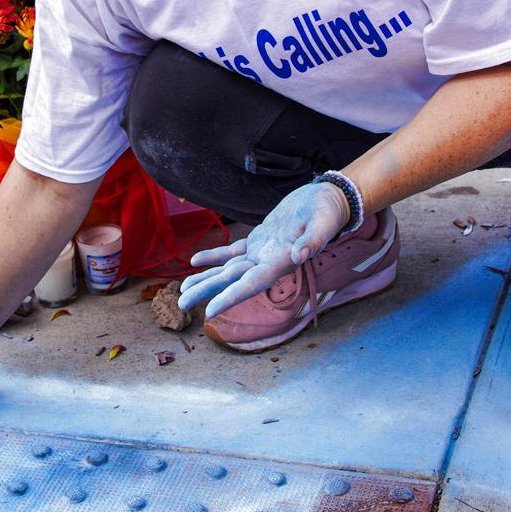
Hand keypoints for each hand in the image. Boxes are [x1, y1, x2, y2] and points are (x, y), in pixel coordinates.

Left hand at [177, 178, 353, 319]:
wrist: (329, 200)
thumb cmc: (327, 211)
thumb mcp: (323, 223)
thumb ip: (313, 240)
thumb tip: (300, 255)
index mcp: (281, 261)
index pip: (252, 284)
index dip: (231, 297)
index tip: (210, 310)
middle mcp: (269, 262)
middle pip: (233, 281)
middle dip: (207, 292)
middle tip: (181, 304)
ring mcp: (262, 252)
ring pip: (229, 270)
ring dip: (206, 279)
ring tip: (183, 290)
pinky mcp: (260, 240)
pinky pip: (232, 252)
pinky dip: (214, 256)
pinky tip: (194, 262)